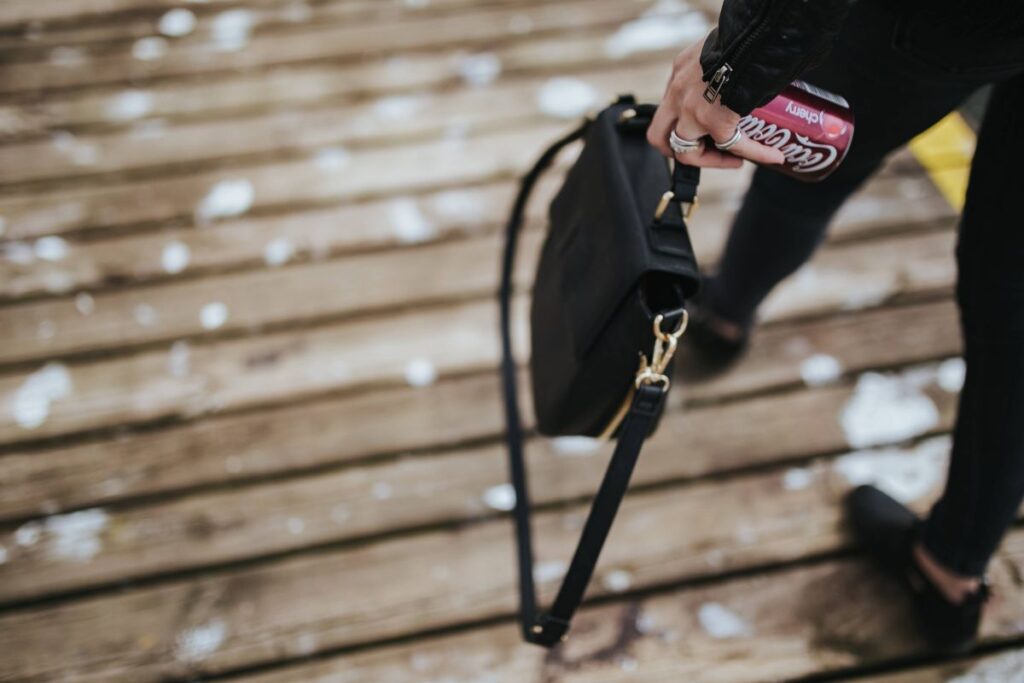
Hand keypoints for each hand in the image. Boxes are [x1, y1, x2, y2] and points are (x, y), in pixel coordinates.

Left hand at [648, 41, 784, 168]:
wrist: (754, 34)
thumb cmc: (746, 36)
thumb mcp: (718, 50)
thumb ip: (719, 68)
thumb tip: (741, 80)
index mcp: (679, 72)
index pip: (669, 107)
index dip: (682, 122)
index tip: (703, 127)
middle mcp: (678, 93)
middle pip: (660, 136)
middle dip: (677, 151)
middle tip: (702, 153)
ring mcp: (693, 110)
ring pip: (687, 151)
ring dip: (712, 160)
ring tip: (734, 160)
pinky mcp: (716, 122)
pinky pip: (734, 146)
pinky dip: (756, 153)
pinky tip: (772, 156)